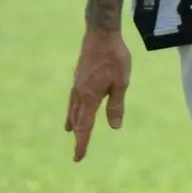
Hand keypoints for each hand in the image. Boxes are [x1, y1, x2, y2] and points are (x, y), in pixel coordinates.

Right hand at [66, 28, 131, 161]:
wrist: (100, 34)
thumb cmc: (114, 58)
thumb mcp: (121, 83)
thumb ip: (116, 106)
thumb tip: (114, 127)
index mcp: (89, 98)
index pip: (84, 127)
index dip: (82, 143)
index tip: (78, 158)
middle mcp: (79, 94)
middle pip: (77, 121)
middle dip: (78, 136)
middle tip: (78, 153)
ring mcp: (77, 85)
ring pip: (74, 109)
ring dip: (74, 122)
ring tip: (70, 132)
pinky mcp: (79, 78)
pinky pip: (74, 99)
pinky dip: (73, 108)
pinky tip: (74, 107)